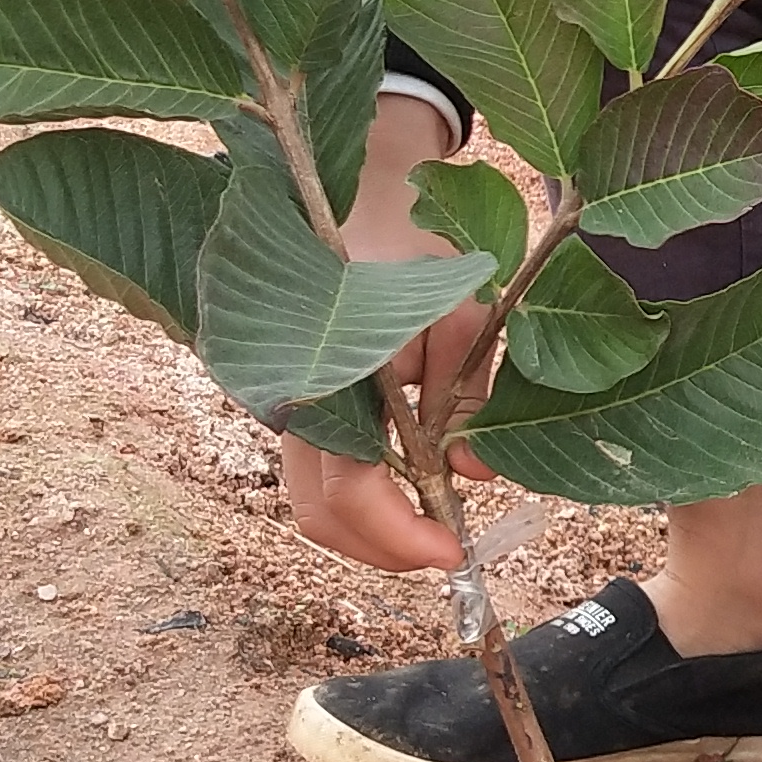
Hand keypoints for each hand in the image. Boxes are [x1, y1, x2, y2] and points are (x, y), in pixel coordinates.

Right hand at [277, 92, 488, 573]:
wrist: (366, 208)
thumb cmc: (419, 258)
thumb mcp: (463, 314)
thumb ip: (471, 393)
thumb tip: (473, 474)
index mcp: (332, 371)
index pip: (348, 484)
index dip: (398, 533)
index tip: (453, 552)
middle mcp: (294, 395)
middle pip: (319, 512)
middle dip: (384, 547)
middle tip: (444, 550)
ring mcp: (288, 405)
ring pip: (312, 502)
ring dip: (371, 530)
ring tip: (430, 525)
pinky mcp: (297, 411)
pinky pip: (318, 475)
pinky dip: (359, 502)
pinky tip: (408, 489)